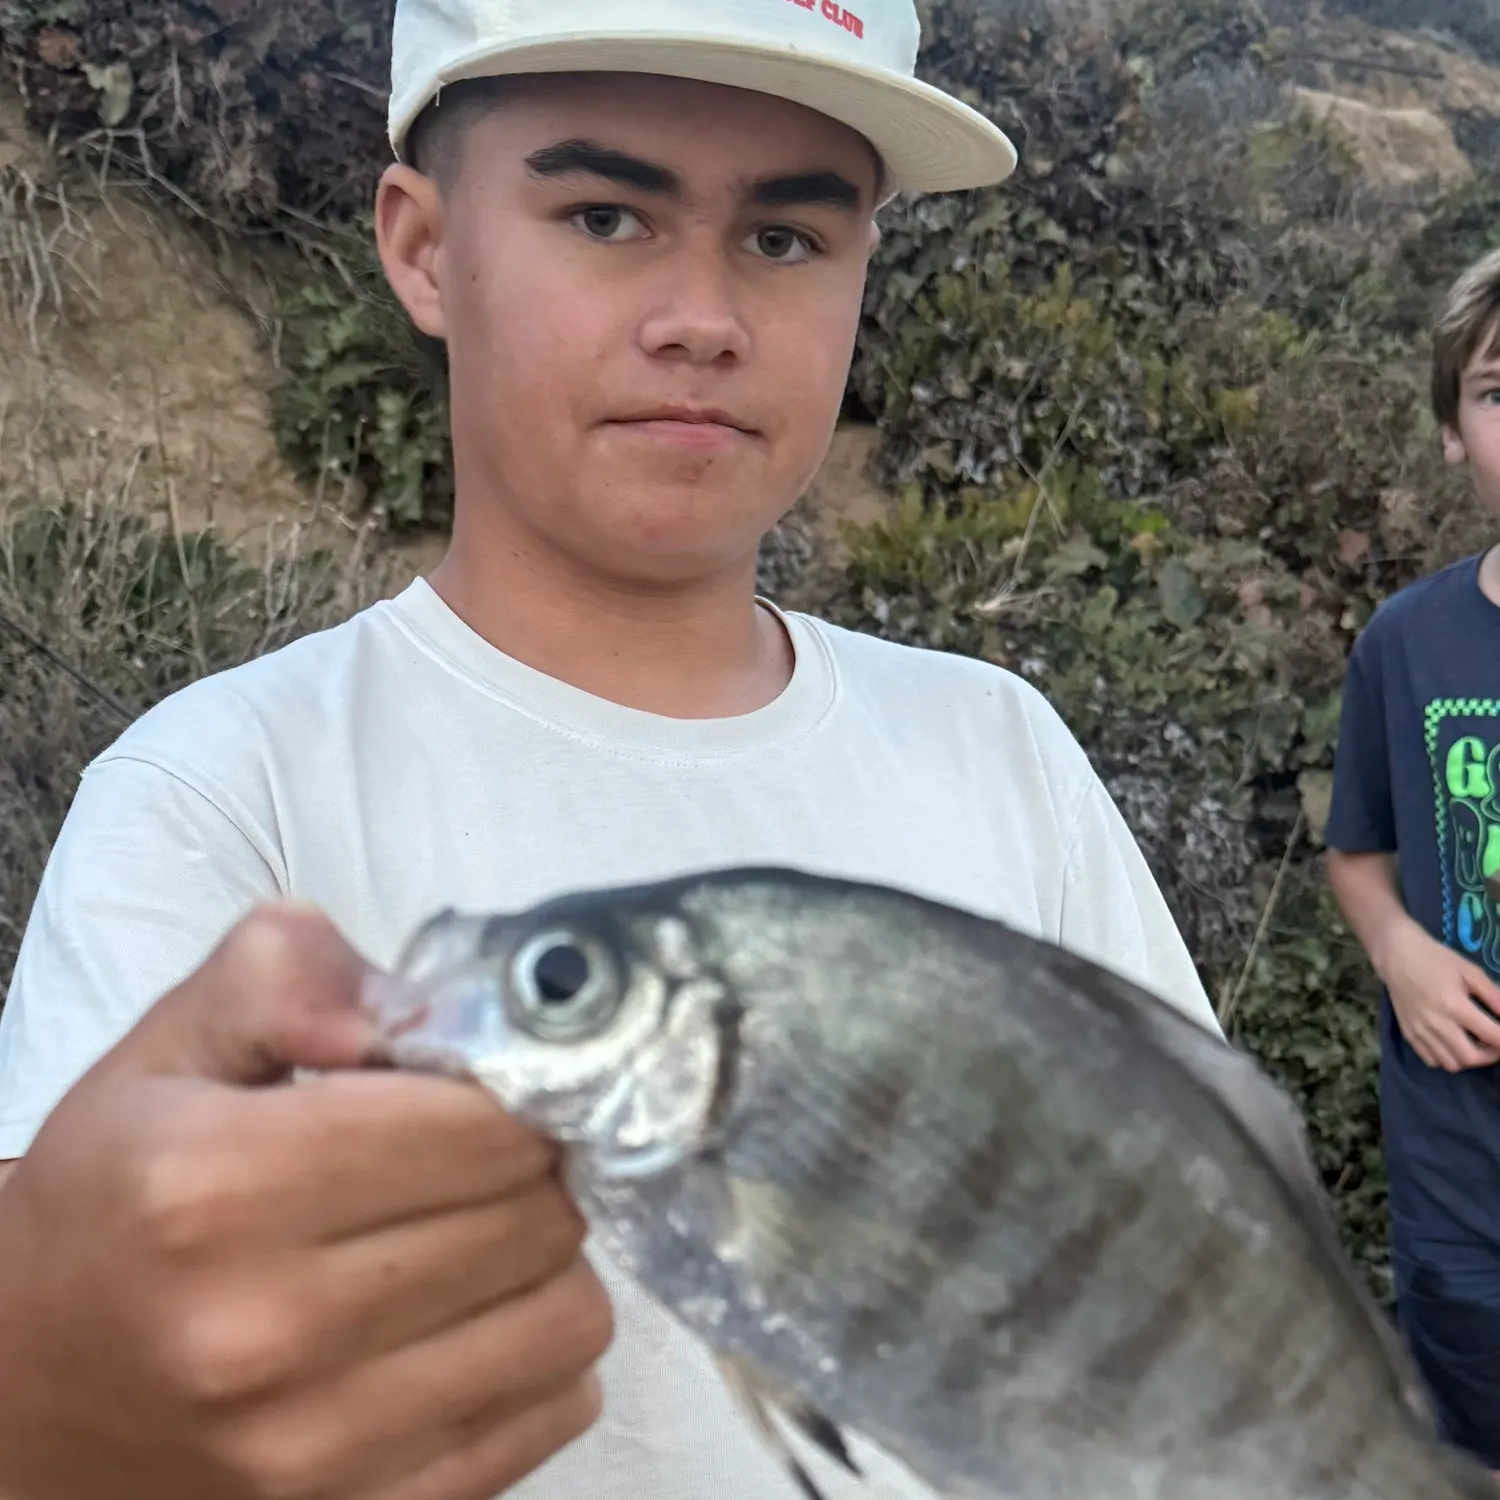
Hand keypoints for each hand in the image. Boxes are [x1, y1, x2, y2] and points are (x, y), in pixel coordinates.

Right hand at [0, 903, 612, 1499]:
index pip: (481, 1124)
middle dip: (533, 1166)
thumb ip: (285, 977)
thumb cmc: (113, 1202)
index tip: (489, 1086)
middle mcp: (264, 1328)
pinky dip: (541, 1355)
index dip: (511, 1088)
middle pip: (537, 1214)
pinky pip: (553, 1416)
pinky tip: (475, 1320)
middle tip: (484, 1157)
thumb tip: (419, 1001)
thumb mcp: (167, 1053)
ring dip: (547, 1261)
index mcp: (215, 1186)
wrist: (21, 1391)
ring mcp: (314, 1449)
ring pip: (568, 1316)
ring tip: (480, 1237)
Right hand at [1378, 918, 1499, 1072]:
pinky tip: (1451, 1042)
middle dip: (1490, 1055)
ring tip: (1472, 1043)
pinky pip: (1431, 1060)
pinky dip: (1446, 1058)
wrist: (1396, 955)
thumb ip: (1494, 996)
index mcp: (1454, 1005)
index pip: (1492, 1036)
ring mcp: (1420, 1032)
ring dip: (1468, 1058)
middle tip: (1493, 1041)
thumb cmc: (1436, 959)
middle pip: (1471, 1058)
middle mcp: (1436, 1024)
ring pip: (1451, 1064)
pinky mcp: (1408, 1034)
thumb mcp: (1470, 971)